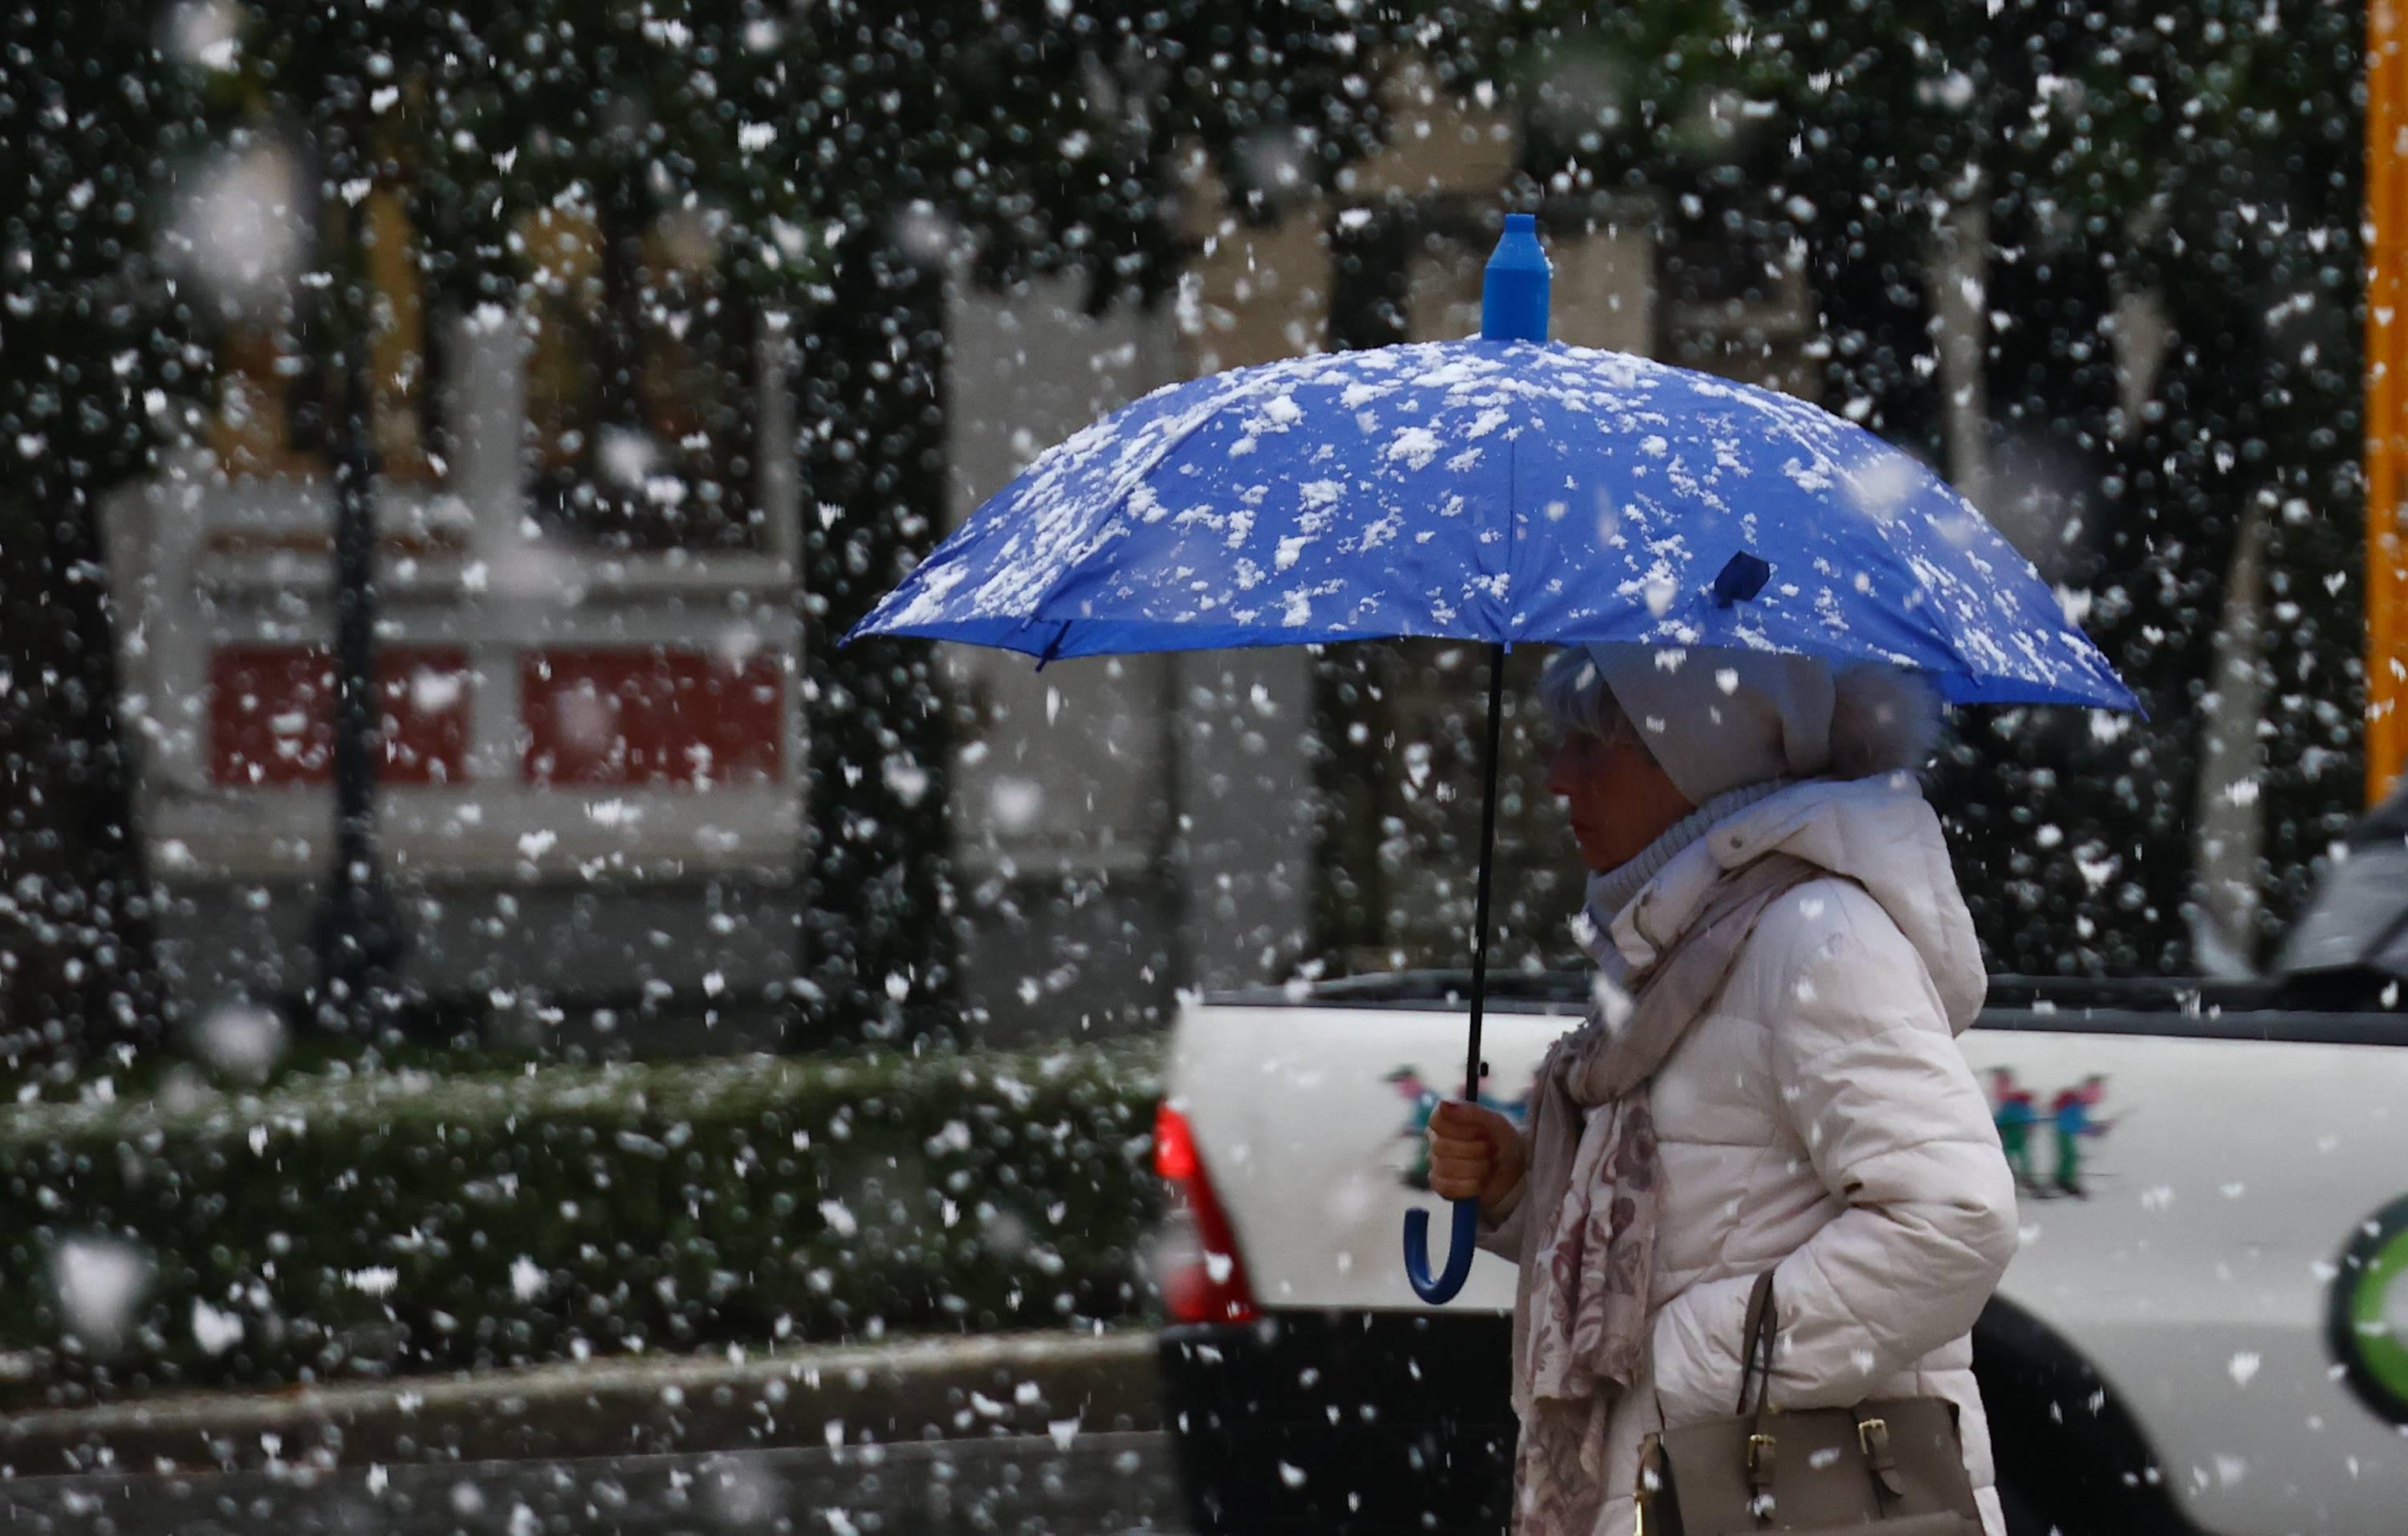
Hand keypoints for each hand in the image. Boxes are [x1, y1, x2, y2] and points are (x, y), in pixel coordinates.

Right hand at [1426, 1099, 1526, 1214]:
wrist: (1516, 1173)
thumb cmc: (1504, 1143)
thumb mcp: (1496, 1123)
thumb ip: (1472, 1112)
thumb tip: (1443, 1104)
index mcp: (1446, 1121)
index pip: (1436, 1120)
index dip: (1461, 1128)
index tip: (1482, 1131)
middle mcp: (1437, 1141)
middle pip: (1442, 1147)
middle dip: (1475, 1151)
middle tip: (1492, 1151)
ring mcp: (1437, 1165)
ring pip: (1446, 1168)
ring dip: (1477, 1169)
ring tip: (1489, 1167)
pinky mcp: (1442, 1187)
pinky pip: (1446, 1187)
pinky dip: (1469, 1187)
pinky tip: (1480, 1183)